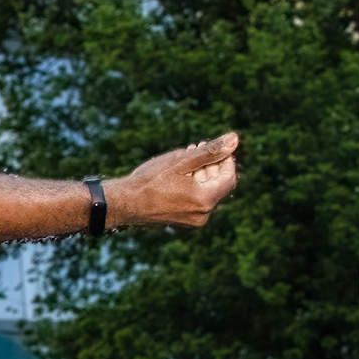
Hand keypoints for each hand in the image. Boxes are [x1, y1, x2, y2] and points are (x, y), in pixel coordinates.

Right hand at [110, 132, 237, 228]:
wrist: (123, 203)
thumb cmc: (150, 181)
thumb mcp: (181, 161)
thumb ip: (211, 151)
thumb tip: (234, 139)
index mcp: (206, 200)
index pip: (229, 178)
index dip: (226, 161)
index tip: (216, 147)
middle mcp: (203, 214)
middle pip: (217, 185)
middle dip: (211, 165)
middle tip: (198, 147)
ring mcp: (192, 219)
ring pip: (205, 192)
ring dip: (200, 174)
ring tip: (187, 157)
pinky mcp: (181, 220)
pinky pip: (195, 200)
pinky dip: (192, 186)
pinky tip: (179, 173)